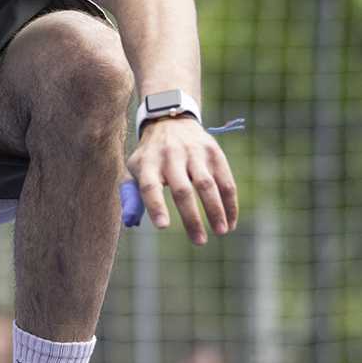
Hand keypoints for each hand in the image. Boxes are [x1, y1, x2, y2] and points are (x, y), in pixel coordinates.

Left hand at [125, 113, 236, 243]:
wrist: (171, 120)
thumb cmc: (151, 155)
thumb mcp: (135, 168)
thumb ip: (132, 194)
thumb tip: (130, 222)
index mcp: (148, 162)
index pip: (149, 186)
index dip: (156, 206)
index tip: (163, 226)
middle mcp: (171, 156)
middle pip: (182, 190)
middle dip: (191, 218)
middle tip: (199, 242)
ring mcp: (194, 153)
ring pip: (207, 185)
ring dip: (216, 211)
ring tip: (221, 232)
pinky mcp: (214, 152)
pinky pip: (225, 180)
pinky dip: (230, 203)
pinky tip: (230, 222)